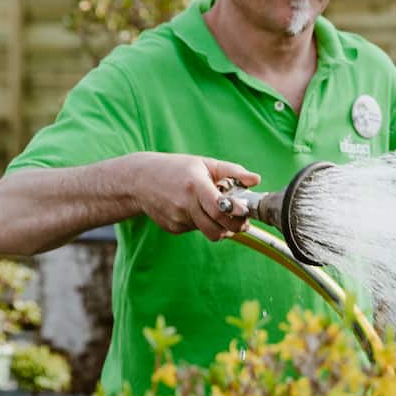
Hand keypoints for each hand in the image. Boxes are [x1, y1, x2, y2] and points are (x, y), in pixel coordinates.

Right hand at [131, 154, 260, 241]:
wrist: (139, 180)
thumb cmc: (176, 168)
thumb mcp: (204, 163)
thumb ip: (232, 171)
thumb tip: (256, 180)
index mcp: (195, 186)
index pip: (219, 208)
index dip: (236, 213)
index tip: (245, 212)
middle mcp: (185, 204)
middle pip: (217, 228)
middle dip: (234, 227)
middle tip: (241, 220)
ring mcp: (177, 219)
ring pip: (208, 232)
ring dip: (219, 226)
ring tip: (218, 213)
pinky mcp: (173, 228)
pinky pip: (195, 230)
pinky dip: (201, 223)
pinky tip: (193, 209)